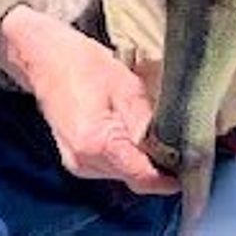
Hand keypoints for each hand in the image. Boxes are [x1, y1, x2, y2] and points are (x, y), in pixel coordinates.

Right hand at [0, 6, 177, 195]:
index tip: (191, 165)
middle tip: (178, 140)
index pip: (143, 177)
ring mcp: (78, 164)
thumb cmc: (82, 62)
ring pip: (124, 174)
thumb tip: (174, 145)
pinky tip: (129, 129)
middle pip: (134, 178)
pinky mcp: (76, 160)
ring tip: (151, 128)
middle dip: (158, 164)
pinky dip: (125, 154)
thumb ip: (148, 120)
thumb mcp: (125, 84)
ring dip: (141, 159)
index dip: (170, 175)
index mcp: (96, 143)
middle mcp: (84, 162)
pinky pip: (111, 166)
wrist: (43, 57)